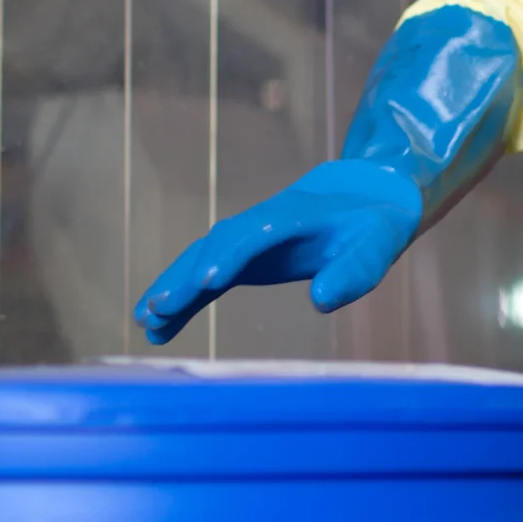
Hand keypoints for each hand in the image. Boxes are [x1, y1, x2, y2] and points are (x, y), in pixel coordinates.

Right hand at [133, 160, 421, 344]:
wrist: (367, 195)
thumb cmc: (374, 225)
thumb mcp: (377, 247)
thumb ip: (353, 272)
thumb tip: (321, 301)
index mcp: (293, 217)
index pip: (254, 236)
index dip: (229, 257)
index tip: (207, 283)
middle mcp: (261, 224)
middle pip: (215, 248)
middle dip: (186, 277)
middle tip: (158, 310)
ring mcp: (248, 239)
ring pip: (201, 259)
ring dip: (173, 287)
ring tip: (144, 322)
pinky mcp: (244, 257)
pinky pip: (206, 275)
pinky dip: (182, 297)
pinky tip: (157, 326)